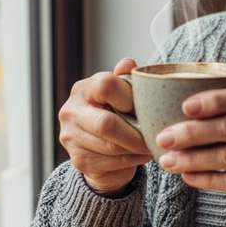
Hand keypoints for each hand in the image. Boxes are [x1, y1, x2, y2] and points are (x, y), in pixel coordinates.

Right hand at [58, 58, 153, 195]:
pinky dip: (132, 160)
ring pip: (110, 147)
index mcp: (84, 89)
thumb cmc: (117, 114)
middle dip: (136, 133)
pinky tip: (140, 155)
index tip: (147, 108)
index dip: (130, 98)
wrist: (101, 147)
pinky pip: (111, 162)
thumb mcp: (123, 94)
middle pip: (106, 124)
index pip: (105, 86)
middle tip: (155, 136)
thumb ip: (127, 80)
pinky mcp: (77, 160)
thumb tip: (128, 64)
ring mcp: (70, 137)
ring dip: (137, 148)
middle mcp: (71, 111)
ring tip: (151, 145)